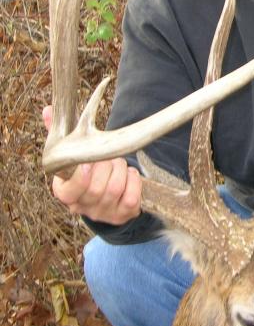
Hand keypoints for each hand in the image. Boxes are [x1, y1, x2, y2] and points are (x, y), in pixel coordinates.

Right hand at [42, 106, 141, 224]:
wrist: (108, 194)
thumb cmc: (88, 169)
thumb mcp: (72, 153)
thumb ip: (61, 133)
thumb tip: (49, 110)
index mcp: (65, 191)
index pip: (69, 191)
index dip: (81, 177)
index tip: (88, 162)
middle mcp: (82, 207)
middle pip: (96, 188)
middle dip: (106, 165)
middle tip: (109, 156)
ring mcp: (103, 213)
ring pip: (115, 189)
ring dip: (121, 170)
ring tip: (118, 163)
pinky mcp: (123, 214)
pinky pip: (131, 197)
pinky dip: (134, 180)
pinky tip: (129, 175)